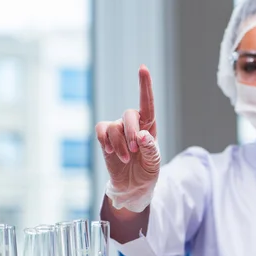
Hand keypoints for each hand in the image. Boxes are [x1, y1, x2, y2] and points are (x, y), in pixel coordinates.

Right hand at [95, 65, 160, 211]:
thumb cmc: (147, 171)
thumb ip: (150, 148)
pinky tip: (111, 152)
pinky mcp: (105, 139)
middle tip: (135, 150)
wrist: (133, 186)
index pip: (147, 103)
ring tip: (126, 159)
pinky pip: (101, 130)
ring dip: (120, 145)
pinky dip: (105, 141)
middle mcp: (132, 124)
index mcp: (149, 126)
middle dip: (131, 132)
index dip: (144, 85)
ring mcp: (117, 130)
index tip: (142, 68)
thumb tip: (141, 136)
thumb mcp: (154, 162)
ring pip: (114, 127)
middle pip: (129, 115)